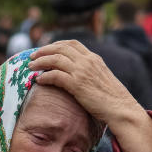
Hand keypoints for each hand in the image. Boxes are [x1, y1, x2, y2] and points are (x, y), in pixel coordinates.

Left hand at [29, 40, 151, 151]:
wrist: (120, 108)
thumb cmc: (112, 99)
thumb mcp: (102, 79)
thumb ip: (91, 72)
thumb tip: (78, 76)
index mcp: (94, 58)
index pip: (72, 43)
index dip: (57, 44)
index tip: (47, 49)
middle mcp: (87, 61)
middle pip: (60, 48)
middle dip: (44, 50)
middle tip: (32, 56)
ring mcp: (82, 72)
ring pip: (55, 59)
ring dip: (40, 62)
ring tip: (31, 67)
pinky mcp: (77, 84)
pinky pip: (55, 75)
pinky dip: (45, 76)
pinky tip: (39, 80)